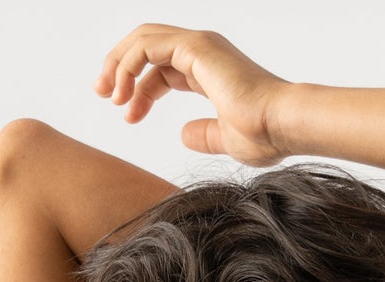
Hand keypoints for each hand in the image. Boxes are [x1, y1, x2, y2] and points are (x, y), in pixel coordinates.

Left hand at [93, 24, 290, 166]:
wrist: (282, 125)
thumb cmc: (265, 135)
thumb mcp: (226, 140)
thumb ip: (204, 134)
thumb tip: (182, 134)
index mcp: (208, 69)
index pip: (162, 69)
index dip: (139, 91)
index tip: (127, 116)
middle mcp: (202, 51)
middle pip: (147, 47)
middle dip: (119, 68)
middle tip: (102, 94)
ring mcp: (199, 45)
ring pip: (143, 40)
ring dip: (119, 64)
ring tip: (107, 95)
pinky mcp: (195, 47)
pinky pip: (148, 45)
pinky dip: (128, 64)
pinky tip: (122, 92)